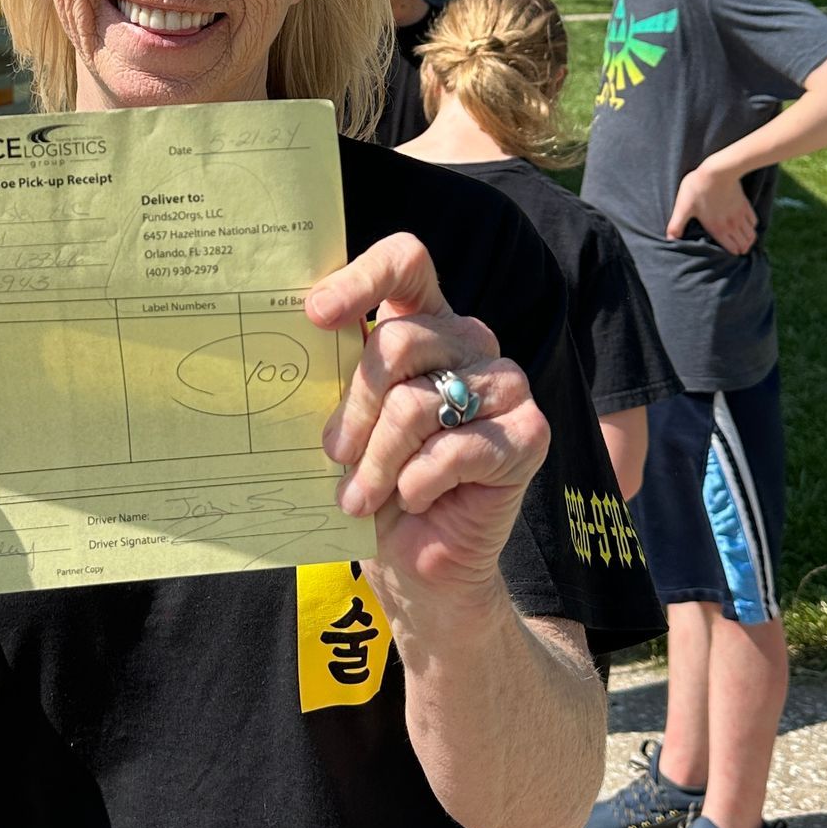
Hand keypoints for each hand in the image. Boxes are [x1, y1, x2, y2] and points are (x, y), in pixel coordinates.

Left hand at [306, 232, 549, 613]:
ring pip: (416, 403)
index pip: (406, 263)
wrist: (419, 564)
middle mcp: (470, 341)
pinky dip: (417, 484)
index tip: (317, 316)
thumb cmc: (375, 484)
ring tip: (361, 497)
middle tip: (334, 454)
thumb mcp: (348, 421)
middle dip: (353, 408)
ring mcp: (506, 385)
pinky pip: (453, 450)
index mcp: (426, 322)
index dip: (363, 278)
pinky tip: (415, 499)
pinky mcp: (529, 434)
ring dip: (377, 461)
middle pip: (398, 341)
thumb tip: (297, 336)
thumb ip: (337, 375)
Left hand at [666, 162, 757, 255]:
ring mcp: (740, 215)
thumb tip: (669, 240)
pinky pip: (754, 221)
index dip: (732, 254)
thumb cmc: (698, 188)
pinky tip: (746, 225)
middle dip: (741, 249)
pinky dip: (752, 226)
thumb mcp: (683, 207)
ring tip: (743, 240)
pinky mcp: (745, 204)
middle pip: (744, 245)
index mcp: (718, 229)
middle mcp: (732, 225)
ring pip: (751, 235)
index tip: (727, 254)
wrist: (718, 170)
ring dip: (748, 240)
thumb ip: (676, 225)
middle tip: (736, 248)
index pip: (732, 249)